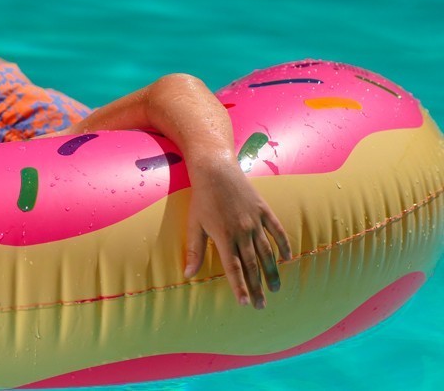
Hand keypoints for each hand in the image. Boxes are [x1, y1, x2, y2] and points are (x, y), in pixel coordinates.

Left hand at [184, 161, 290, 308]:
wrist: (216, 171)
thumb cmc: (202, 199)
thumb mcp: (194, 225)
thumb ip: (194, 251)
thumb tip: (188, 275)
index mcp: (224, 237)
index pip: (234, 269)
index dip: (239, 287)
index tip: (244, 303)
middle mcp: (242, 232)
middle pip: (252, 265)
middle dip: (257, 287)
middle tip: (261, 305)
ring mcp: (255, 221)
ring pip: (267, 252)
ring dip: (271, 272)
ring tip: (275, 288)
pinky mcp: (264, 210)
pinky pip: (277, 231)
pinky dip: (283, 245)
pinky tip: (287, 259)